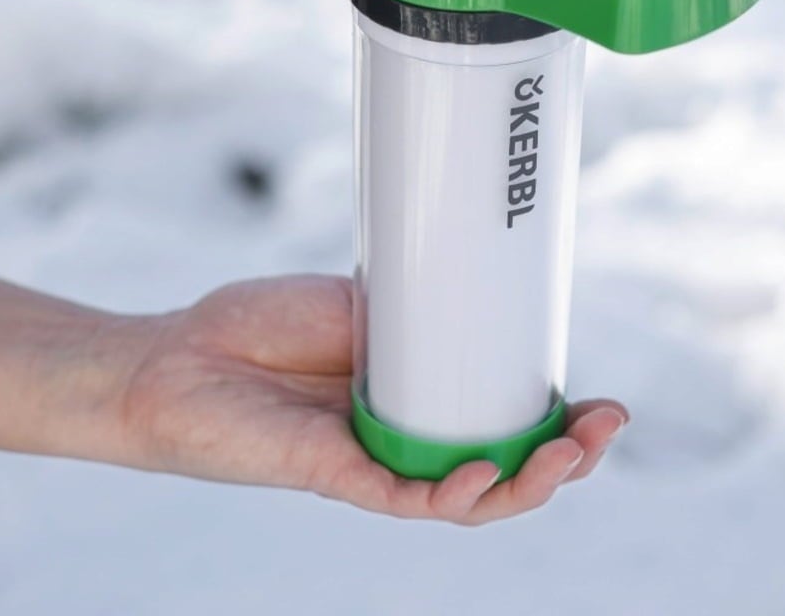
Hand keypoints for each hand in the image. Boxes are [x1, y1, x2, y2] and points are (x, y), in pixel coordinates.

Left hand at [113, 275, 629, 524]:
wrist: (177, 357)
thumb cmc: (259, 328)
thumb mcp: (361, 301)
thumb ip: (414, 308)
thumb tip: (477, 286)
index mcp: (422, 401)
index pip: (508, 424)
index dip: (563, 423)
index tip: (607, 405)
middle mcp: (409, 442)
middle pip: (507, 469)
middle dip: (568, 459)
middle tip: (605, 428)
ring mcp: (377, 464)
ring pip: (472, 498)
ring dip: (528, 484)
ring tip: (568, 457)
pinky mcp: (337, 476)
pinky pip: (407, 499)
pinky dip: (452, 493)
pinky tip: (482, 473)